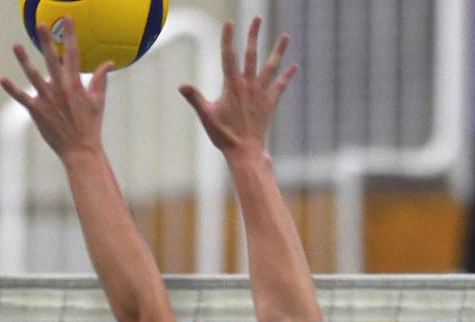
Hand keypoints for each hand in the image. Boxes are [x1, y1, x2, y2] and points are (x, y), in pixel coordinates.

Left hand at [0, 17, 112, 160]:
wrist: (79, 149)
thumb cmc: (90, 125)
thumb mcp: (99, 100)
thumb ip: (101, 79)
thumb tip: (108, 63)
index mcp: (75, 84)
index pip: (73, 54)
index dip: (70, 35)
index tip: (67, 20)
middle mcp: (60, 88)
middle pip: (52, 60)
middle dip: (47, 41)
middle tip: (41, 25)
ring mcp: (47, 99)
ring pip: (33, 75)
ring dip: (24, 60)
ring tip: (16, 45)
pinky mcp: (36, 111)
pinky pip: (21, 98)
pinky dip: (12, 89)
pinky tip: (2, 79)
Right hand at [179, 18, 296, 158]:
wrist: (245, 150)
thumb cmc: (224, 135)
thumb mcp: (206, 116)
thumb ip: (195, 98)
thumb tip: (181, 85)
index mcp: (232, 85)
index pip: (228, 56)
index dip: (228, 39)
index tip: (229, 23)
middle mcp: (248, 85)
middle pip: (251, 54)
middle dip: (253, 35)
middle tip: (256, 18)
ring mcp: (261, 93)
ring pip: (271, 66)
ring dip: (278, 50)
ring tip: (286, 35)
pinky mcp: (270, 103)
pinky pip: (280, 86)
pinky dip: (287, 76)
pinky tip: (293, 66)